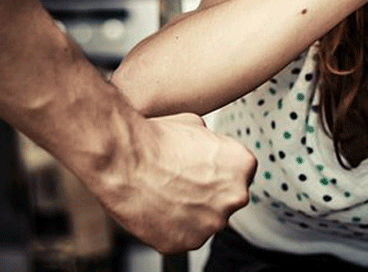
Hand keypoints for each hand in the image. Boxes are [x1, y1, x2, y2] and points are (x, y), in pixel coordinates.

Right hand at [93, 112, 256, 252]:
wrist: (125, 159)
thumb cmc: (156, 140)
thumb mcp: (196, 124)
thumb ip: (214, 142)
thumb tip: (211, 147)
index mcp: (243, 165)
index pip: (238, 173)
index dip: (216, 169)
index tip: (198, 167)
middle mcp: (235, 197)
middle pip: (225, 198)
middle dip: (206, 192)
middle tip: (180, 180)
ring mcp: (211, 223)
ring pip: (204, 220)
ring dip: (190, 210)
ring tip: (165, 192)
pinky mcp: (186, 242)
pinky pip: (182, 236)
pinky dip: (170, 226)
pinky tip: (156, 207)